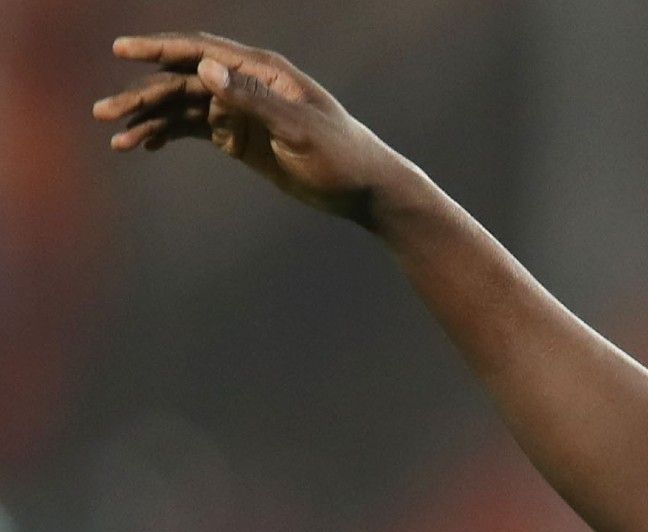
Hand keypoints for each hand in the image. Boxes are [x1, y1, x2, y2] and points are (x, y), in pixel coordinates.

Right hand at [92, 32, 412, 225]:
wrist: (365, 189)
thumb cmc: (342, 157)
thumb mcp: (299, 130)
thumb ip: (253, 99)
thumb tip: (205, 68)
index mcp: (264, 73)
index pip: (202, 51)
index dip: (160, 49)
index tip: (121, 50)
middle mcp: (249, 86)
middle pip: (183, 82)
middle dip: (143, 94)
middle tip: (104, 113)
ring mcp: (242, 111)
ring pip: (184, 107)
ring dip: (149, 118)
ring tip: (117, 138)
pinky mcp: (241, 137)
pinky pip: (195, 129)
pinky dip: (168, 134)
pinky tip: (142, 144)